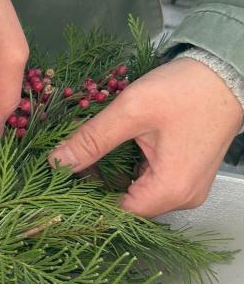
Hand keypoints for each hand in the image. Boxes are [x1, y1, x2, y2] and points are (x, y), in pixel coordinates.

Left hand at [49, 58, 242, 216]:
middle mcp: (182, 197)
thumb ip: (92, 139)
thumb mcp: (131, 111)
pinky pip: (148, 182)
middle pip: (125, 205)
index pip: (115, 213)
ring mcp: (186, 187)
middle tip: (64, 168)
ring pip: (134, 193)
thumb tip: (56, 161)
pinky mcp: (185, 174)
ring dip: (107, 177)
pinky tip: (104, 155)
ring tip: (79, 160)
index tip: (57, 186)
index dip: (83, 201)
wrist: (227, 71)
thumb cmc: (186, 89)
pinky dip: (125, 170)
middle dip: (92, 187)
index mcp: (170, 190)